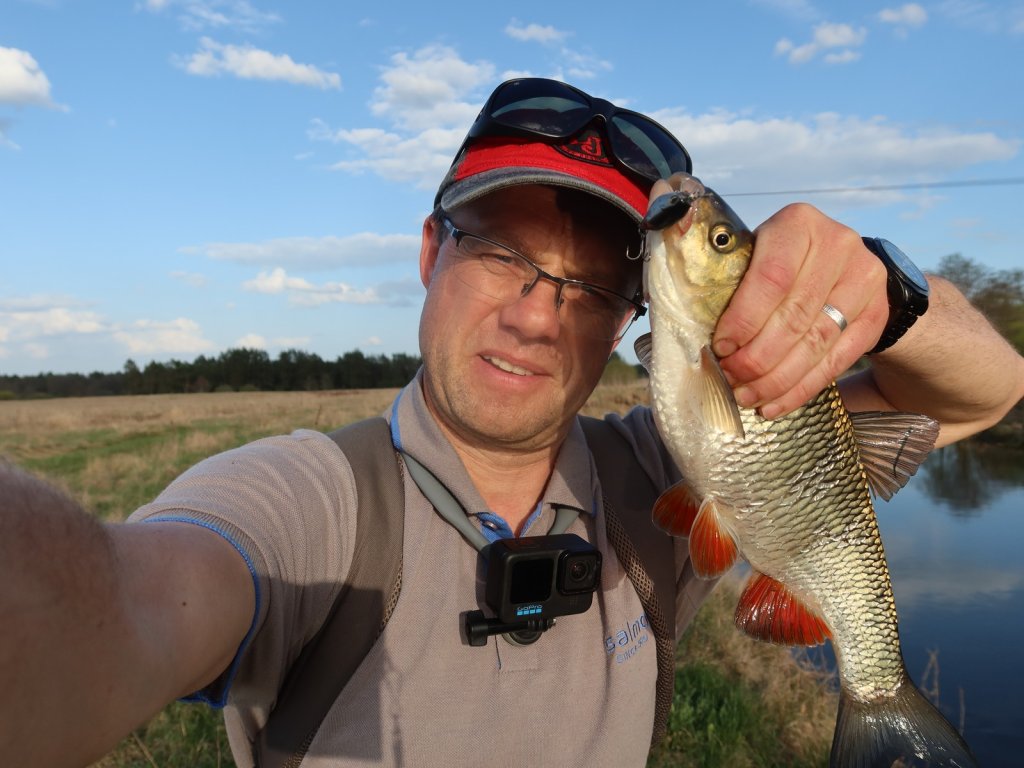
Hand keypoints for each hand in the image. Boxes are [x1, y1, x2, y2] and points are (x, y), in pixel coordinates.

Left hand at [710, 203, 889, 418]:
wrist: (841, 267)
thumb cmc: (774, 263)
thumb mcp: (748, 251)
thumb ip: (712, 262)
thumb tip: (665, 277)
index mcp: (798, 224)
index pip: (771, 278)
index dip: (742, 319)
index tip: (718, 348)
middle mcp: (839, 246)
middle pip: (793, 317)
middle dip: (755, 358)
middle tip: (728, 379)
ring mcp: (864, 280)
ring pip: (815, 343)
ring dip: (776, 380)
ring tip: (746, 397)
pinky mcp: (876, 316)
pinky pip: (836, 361)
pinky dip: (801, 389)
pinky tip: (774, 404)